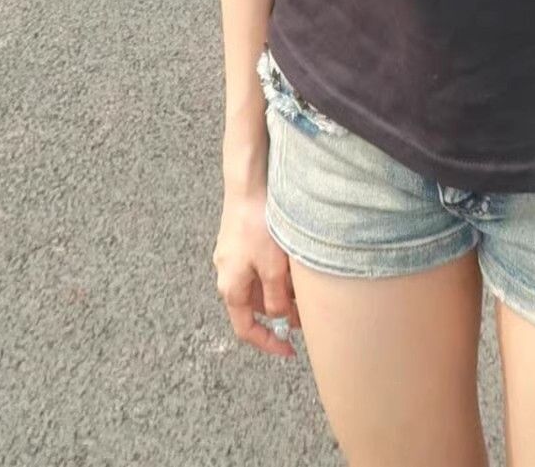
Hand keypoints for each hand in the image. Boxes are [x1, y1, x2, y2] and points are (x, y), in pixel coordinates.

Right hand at [213, 188, 301, 359]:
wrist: (247, 184)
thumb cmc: (257, 225)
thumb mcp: (272, 269)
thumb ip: (277, 300)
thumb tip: (282, 321)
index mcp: (230, 288)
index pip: (246, 330)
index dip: (268, 343)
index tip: (289, 350)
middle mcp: (228, 274)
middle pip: (255, 307)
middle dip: (280, 313)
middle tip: (306, 314)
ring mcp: (233, 257)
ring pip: (259, 285)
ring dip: (281, 291)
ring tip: (304, 287)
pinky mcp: (241, 240)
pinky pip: (259, 266)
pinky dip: (276, 273)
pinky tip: (294, 264)